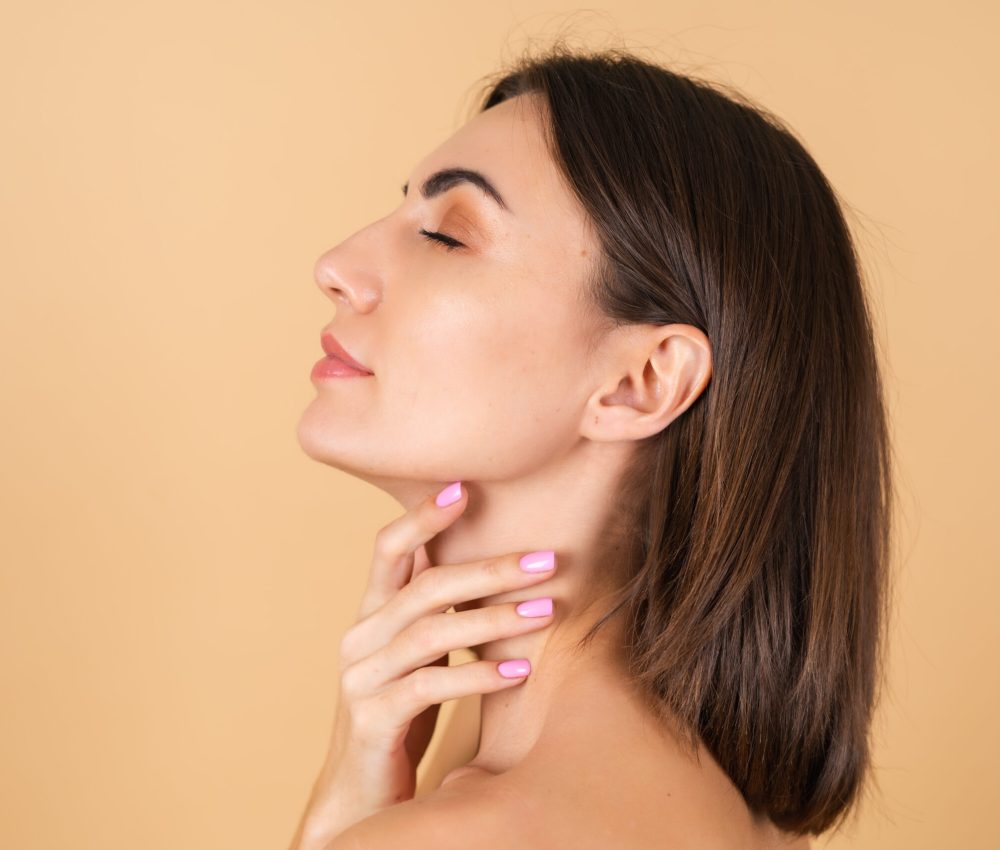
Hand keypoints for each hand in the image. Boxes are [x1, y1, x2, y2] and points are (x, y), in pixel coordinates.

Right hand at [287, 481, 557, 848]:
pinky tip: (519, 672)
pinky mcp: (373, 718)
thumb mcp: (414, 652)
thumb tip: (478, 557)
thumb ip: (431, 608)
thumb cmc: (400, 709)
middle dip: (488, 569)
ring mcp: (361, 678)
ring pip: (429, 633)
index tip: (466, 487)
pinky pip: (429, 686)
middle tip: (546, 561)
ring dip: (492, 619)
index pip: (387, 549)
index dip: (423, 517)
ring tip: (545, 612)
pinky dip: (477, 674)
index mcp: (370, 614)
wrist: (362, 789)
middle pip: (423, 586)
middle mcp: (359, 637)